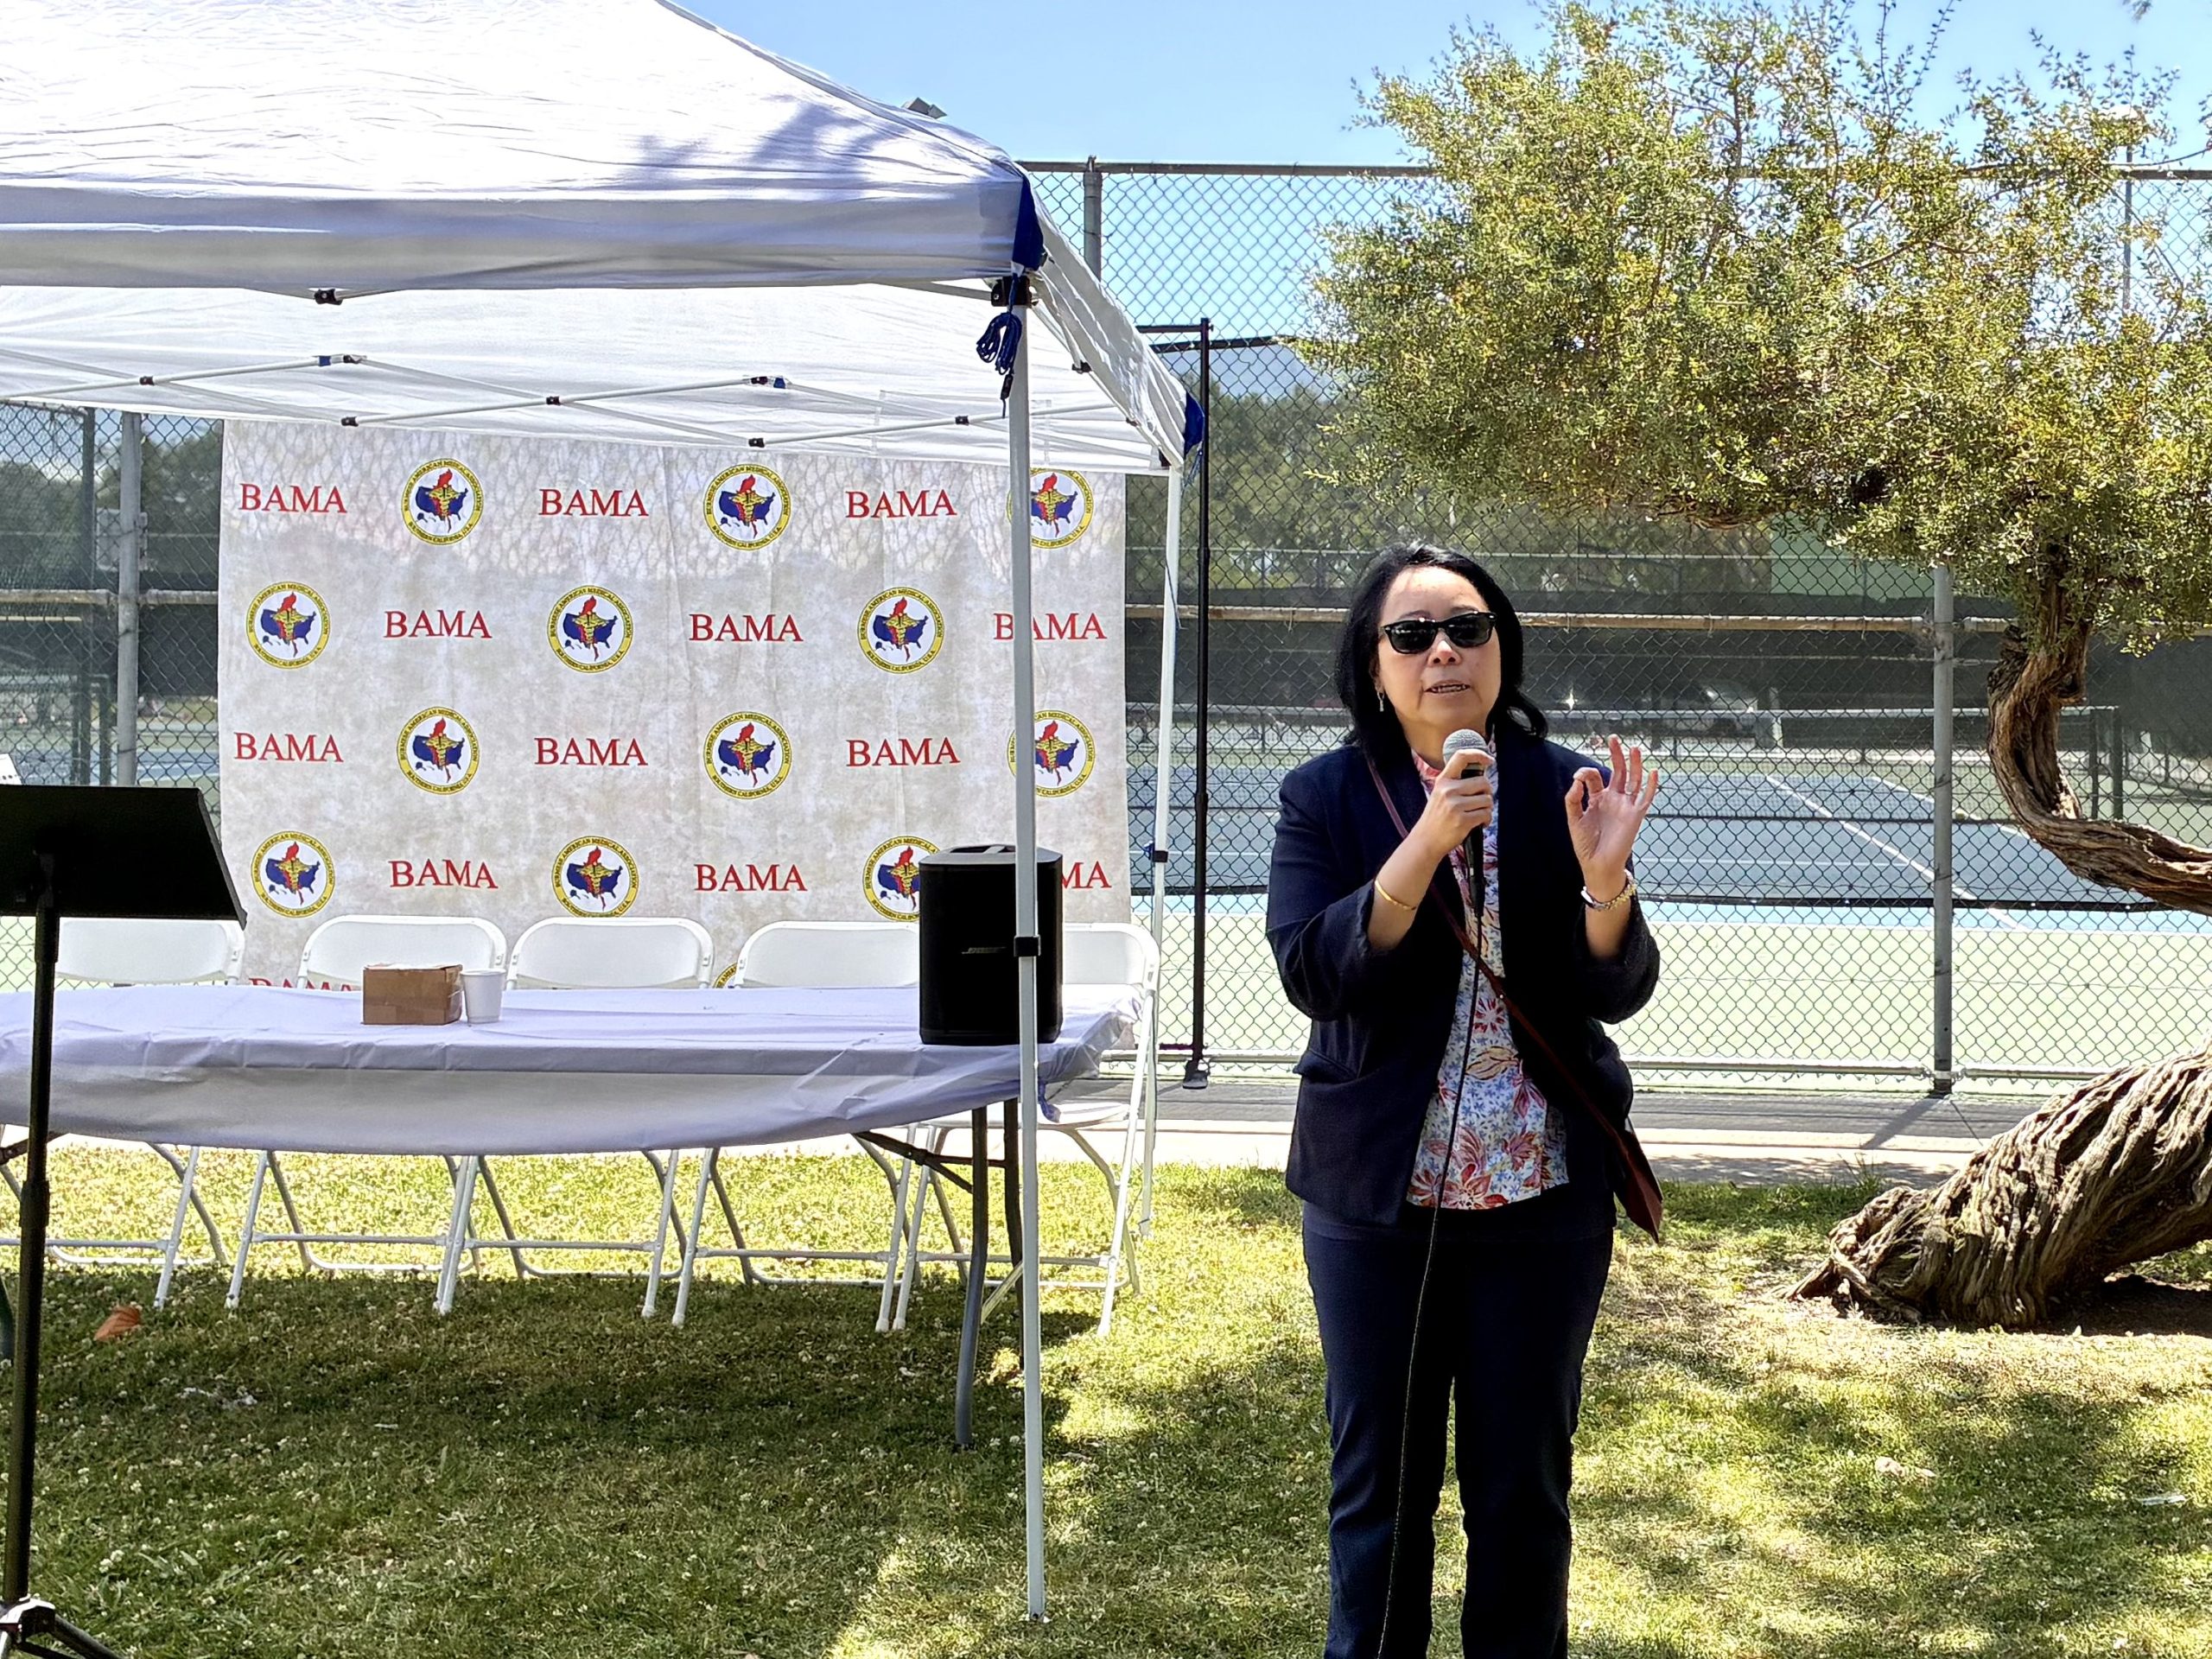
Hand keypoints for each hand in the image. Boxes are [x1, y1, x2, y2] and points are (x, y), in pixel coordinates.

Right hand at [1414, 748, 1491, 861]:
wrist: (1425, 841)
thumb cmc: (1435, 819)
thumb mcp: (1439, 795)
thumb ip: (1456, 784)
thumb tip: (1481, 776)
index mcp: (1442, 781)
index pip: (1461, 757)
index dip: (1479, 754)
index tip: (1489, 760)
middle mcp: (1448, 790)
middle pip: (1483, 782)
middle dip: (1487, 793)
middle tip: (1480, 802)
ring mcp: (1455, 806)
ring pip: (1487, 800)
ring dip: (1487, 808)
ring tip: (1477, 815)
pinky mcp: (1463, 820)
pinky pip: (1486, 814)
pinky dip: (1486, 820)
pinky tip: (1479, 824)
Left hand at [1566, 735, 1658, 893]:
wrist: (1598, 864)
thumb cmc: (1586, 844)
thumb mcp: (1574, 819)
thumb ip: (1573, 799)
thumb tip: (1577, 780)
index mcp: (1597, 799)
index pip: (1594, 777)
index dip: (1586, 772)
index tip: (1579, 777)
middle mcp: (1613, 799)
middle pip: (1618, 772)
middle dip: (1616, 755)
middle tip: (1613, 738)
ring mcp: (1625, 806)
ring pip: (1633, 780)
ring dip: (1634, 764)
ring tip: (1634, 748)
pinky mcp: (1635, 815)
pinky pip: (1646, 798)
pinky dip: (1651, 785)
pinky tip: (1652, 771)